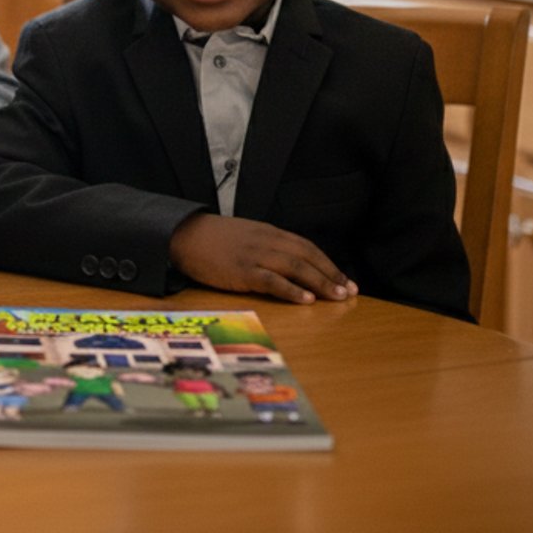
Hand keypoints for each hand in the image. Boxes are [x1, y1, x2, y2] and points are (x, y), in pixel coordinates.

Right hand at [168, 214, 356, 304]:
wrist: (183, 234)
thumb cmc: (213, 239)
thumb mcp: (245, 236)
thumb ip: (267, 246)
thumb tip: (289, 264)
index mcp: (269, 232)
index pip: (306, 247)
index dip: (328, 263)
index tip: (345, 279)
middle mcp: (266, 241)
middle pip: (307, 256)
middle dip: (331, 274)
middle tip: (350, 291)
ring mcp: (254, 255)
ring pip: (295, 267)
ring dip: (319, 282)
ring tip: (337, 296)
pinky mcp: (241, 271)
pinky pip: (271, 280)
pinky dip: (291, 290)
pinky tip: (306, 300)